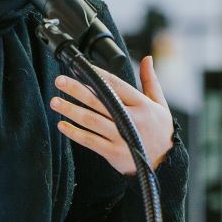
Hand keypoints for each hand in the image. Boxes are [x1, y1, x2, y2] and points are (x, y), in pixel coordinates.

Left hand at [50, 54, 173, 176]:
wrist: (166, 163)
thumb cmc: (160, 131)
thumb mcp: (160, 104)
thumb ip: (150, 81)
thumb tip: (147, 58)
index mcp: (141, 104)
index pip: (115, 84)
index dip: (96, 75)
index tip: (81, 67)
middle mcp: (130, 119)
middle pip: (99, 100)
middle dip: (77, 89)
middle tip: (60, 80)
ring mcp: (121, 136)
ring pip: (91, 120)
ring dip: (71, 110)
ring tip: (55, 102)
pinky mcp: (113, 152)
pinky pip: (90, 141)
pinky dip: (75, 133)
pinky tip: (62, 125)